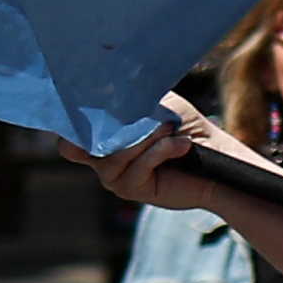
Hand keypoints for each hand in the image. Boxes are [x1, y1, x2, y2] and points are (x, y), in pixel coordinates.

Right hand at [78, 91, 261, 207]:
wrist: (213, 156)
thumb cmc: (183, 127)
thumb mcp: (157, 105)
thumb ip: (131, 102)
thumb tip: (109, 92)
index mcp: (103, 140)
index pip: (69, 140)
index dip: (69, 128)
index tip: (84, 108)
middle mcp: (102, 161)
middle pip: (82, 147)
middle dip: (115, 127)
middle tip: (149, 117)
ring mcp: (114, 178)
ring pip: (114, 155)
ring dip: (146, 138)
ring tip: (170, 130)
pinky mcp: (132, 190)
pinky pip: (138, 166)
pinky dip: (161, 150)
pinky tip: (181, 145)